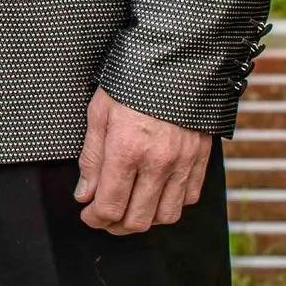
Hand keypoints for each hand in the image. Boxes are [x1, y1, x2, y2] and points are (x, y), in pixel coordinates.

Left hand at [74, 88, 210, 233]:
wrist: (176, 59)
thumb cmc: (131, 81)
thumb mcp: (99, 112)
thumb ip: (91, 158)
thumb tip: (85, 193)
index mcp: (127, 150)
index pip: (110, 207)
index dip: (94, 218)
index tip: (88, 214)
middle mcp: (157, 162)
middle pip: (138, 220)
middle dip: (115, 226)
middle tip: (105, 217)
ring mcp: (183, 163)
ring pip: (166, 216)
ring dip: (145, 219)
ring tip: (130, 207)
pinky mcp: (200, 159)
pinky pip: (188, 198)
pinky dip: (171, 203)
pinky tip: (156, 193)